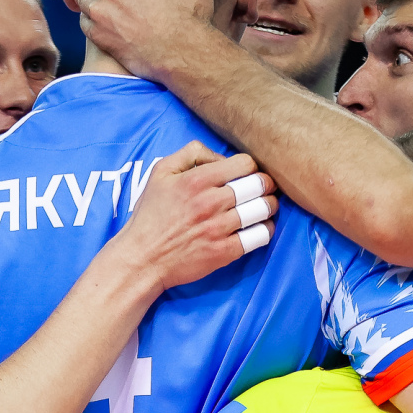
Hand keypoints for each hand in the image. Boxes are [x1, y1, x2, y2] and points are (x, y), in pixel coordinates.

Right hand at [109, 141, 276, 290]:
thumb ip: (191, 154)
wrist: (143, 258)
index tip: (250, 173)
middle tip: (265, 188)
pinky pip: (259, 237)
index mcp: (196, 180)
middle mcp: (210, 202)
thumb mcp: (160, 172)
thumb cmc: (150, 215)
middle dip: (267, 185)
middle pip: (259, 185)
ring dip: (270, 206)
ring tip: (267, 206)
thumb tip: (220, 156)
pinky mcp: (223, 252)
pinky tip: (262, 227)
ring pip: (262, 210)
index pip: (245, 163)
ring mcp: (218, 229)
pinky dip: (266, 230)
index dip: (252, 166)